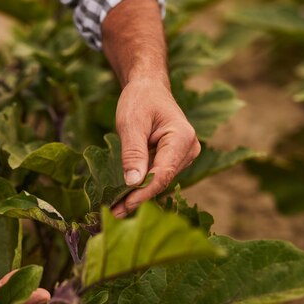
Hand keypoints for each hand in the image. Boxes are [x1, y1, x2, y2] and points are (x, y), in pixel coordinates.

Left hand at [112, 78, 200, 216]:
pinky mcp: (175, 160)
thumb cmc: (140, 100)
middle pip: (162, 181)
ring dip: (138, 195)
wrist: (148, 88)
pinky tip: (124, 198)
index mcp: (182, 138)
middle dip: (138, 198)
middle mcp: (189, 150)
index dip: (142, 193)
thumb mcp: (131, 123)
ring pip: (160, 182)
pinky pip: (158, 177)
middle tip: (114, 215)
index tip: (122, 207)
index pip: (162, 174)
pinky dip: (141, 187)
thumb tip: (133, 183)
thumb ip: (133, 152)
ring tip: (115, 210)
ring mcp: (184, 156)